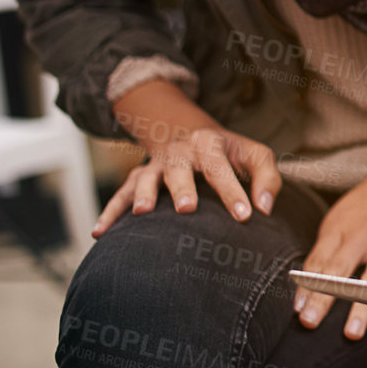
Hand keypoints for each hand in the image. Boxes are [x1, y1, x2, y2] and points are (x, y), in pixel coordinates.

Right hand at [93, 122, 280, 235]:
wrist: (192, 135)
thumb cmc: (230, 153)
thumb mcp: (254, 155)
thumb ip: (267, 178)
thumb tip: (265, 209)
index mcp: (210, 144)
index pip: (222, 168)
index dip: (233, 192)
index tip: (244, 216)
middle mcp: (180, 152)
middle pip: (180, 169)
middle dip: (183, 188)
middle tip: (188, 208)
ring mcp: (156, 165)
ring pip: (147, 178)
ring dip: (144, 194)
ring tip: (143, 212)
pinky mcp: (139, 178)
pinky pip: (121, 194)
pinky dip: (109, 212)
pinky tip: (99, 233)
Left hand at [292, 140, 366, 341]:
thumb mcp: (346, 213)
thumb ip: (329, 244)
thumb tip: (306, 280)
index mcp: (340, 227)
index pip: (317, 261)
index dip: (305, 288)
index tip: (297, 312)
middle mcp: (363, 235)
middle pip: (339, 270)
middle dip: (323, 298)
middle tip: (310, 322)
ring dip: (363, 307)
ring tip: (353, 333)